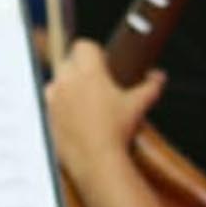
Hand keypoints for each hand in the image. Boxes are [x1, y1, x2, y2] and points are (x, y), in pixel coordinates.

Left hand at [44, 39, 161, 186]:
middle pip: (68, 61)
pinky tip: (76, 118)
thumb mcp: (138, 106)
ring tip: (84, 101)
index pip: (83, 45)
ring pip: (57, 81)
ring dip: (67, 85)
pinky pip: (51, 103)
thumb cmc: (116, 132)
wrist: (96, 161)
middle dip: (80, 68)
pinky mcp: (47, 116)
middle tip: (96, 83)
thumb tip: (158, 77)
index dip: (94, 52)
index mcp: (89, 72)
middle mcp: (67, 81)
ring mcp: (54, 98)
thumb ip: (150, 87)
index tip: (103, 63)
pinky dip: (60, 106)